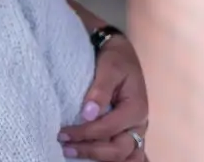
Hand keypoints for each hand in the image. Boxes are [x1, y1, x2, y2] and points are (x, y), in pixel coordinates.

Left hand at [58, 35, 148, 160]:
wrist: (121, 53)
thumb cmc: (115, 59)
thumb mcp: (108, 68)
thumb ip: (100, 91)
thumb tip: (88, 114)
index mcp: (136, 108)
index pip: (109, 128)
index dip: (85, 133)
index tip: (63, 134)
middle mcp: (139, 124)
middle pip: (118, 150)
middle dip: (90, 151)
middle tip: (65, 147)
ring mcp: (136, 130)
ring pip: (127, 157)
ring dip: (102, 159)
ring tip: (76, 154)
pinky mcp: (130, 131)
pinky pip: (127, 154)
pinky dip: (112, 159)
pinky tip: (94, 159)